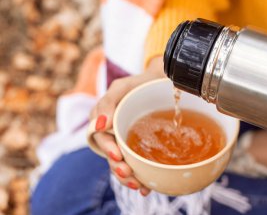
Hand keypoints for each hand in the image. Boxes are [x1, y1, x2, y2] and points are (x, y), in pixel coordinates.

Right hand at [90, 57, 164, 195]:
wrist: (161, 84)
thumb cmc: (138, 84)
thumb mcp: (122, 87)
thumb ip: (108, 102)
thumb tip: (100, 124)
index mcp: (104, 121)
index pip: (101, 139)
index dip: (108, 149)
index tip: (118, 155)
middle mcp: (114, 135)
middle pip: (111, 156)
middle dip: (118, 168)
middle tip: (128, 173)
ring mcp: (127, 143)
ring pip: (123, 165)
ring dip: (127, 177)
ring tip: (138, 186)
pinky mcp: (140, 150)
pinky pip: (137, 166)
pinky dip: (140, 178)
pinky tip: (146, 189)